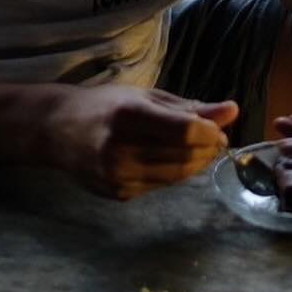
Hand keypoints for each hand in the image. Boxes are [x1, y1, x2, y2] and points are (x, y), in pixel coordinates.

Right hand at [43, 84, 238, 201]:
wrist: (58, 131)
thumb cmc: (106, 105)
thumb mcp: (146, 96)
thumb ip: (190, 108)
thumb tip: (233, 111)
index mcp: (128, 115)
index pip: (183, 131)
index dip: (210, 132)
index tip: (220, 126)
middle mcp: (120, 150)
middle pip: (184, 157)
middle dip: (209, 148)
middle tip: (216, 136)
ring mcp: (117, 177)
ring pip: (177, 176)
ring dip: (197, 162)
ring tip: (198, 147)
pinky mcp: (117, 195)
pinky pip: (161, 186)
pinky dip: (175, 173)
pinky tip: (171, 158)